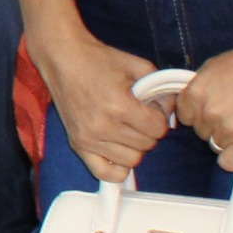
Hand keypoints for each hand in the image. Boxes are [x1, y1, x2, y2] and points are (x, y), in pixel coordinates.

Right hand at [37, 28, 169, 184]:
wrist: (62, 59)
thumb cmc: (98, 60)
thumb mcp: (137, 66)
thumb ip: (160, 88)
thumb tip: (171, 111)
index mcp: (119, 105)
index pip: (158, 129)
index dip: (161, 117)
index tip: (152, 108)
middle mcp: (103, 126)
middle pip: (147, 145)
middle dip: (150, 130)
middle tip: (140, 116)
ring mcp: (88, 138)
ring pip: (131, 160)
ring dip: (136, 146)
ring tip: (128, 129)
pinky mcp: (77, 145)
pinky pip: (105, 173)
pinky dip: (117, 167)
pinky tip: (118, 149)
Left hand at [175, 30, 232, 167]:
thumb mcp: (213, 68)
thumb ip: (199, 90)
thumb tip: (190, 108)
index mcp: (195, 93)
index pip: (185, 117)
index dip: (201, 113)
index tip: (217, 108)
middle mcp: (207, 112)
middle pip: (201, 132)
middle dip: (216, 124)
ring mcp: (228, 129)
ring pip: (216, 146)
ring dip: (229, 138)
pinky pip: (228, 163)